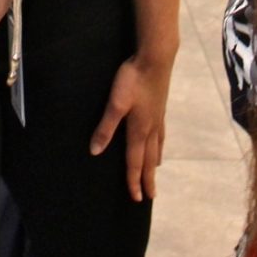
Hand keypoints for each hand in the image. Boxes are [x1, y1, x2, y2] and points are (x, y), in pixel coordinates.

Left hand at [90, 53, 171, 200]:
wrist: (155, 58)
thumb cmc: (133, 79)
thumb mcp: (115, 104)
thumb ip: (106, 127)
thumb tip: (95, 151)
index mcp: (139, 130)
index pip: (135, 161)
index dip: (134, 180)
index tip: (135, 198)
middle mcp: (150, 128)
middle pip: (149, 159)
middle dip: (148, 178)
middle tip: (151, 196)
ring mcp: (157, 117)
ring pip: (157, 147)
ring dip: (154, 162)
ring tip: (155, 171)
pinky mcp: (160, 107)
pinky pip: (160, 133)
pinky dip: (160, 144)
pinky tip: (159, 140)